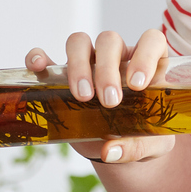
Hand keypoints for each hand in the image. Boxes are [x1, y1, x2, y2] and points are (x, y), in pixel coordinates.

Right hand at [27, 30, 176, 166]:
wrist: (119, 148)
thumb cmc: (142, 136)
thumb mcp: (151, 145)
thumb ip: (136, 147)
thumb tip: (110, 151)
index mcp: (149, 64)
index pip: (150, 40)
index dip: (145, 56)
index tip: (137, 85)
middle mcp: (118, 56)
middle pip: (109, 41)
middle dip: (107, 69)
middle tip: (109, 101)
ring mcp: (89, 63)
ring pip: (80, 42)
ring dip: (79, 65)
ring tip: (83, 96)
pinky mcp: (63, 76)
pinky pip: (48, 57)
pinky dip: (40, 58)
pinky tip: (39, 68)